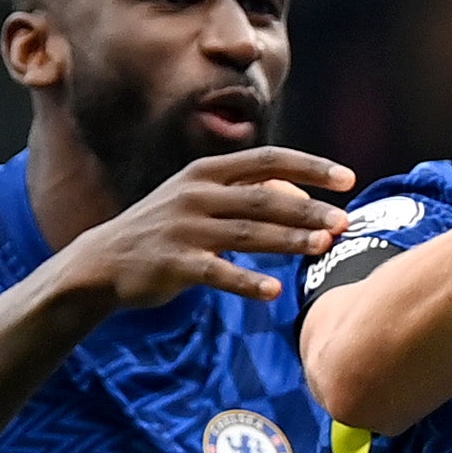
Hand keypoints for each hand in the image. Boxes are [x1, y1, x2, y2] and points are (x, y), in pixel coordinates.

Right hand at [56, 148, 354, 308]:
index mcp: (206, 172)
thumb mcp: (201, 201)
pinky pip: (217, 273)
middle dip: (309, 210)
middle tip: (345, 222)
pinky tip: (275, 291)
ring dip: (289, 241)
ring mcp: (183, 228)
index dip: (311, 167)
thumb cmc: (166, 230)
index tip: (348, 178)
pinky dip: (247, 282)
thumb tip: (304, 197)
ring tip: (324, 248)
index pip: (268, 160)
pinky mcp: (173, 264)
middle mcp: (196, 194)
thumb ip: (249, 195)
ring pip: (247, 233)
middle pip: (265, 198)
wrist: (103, 262)